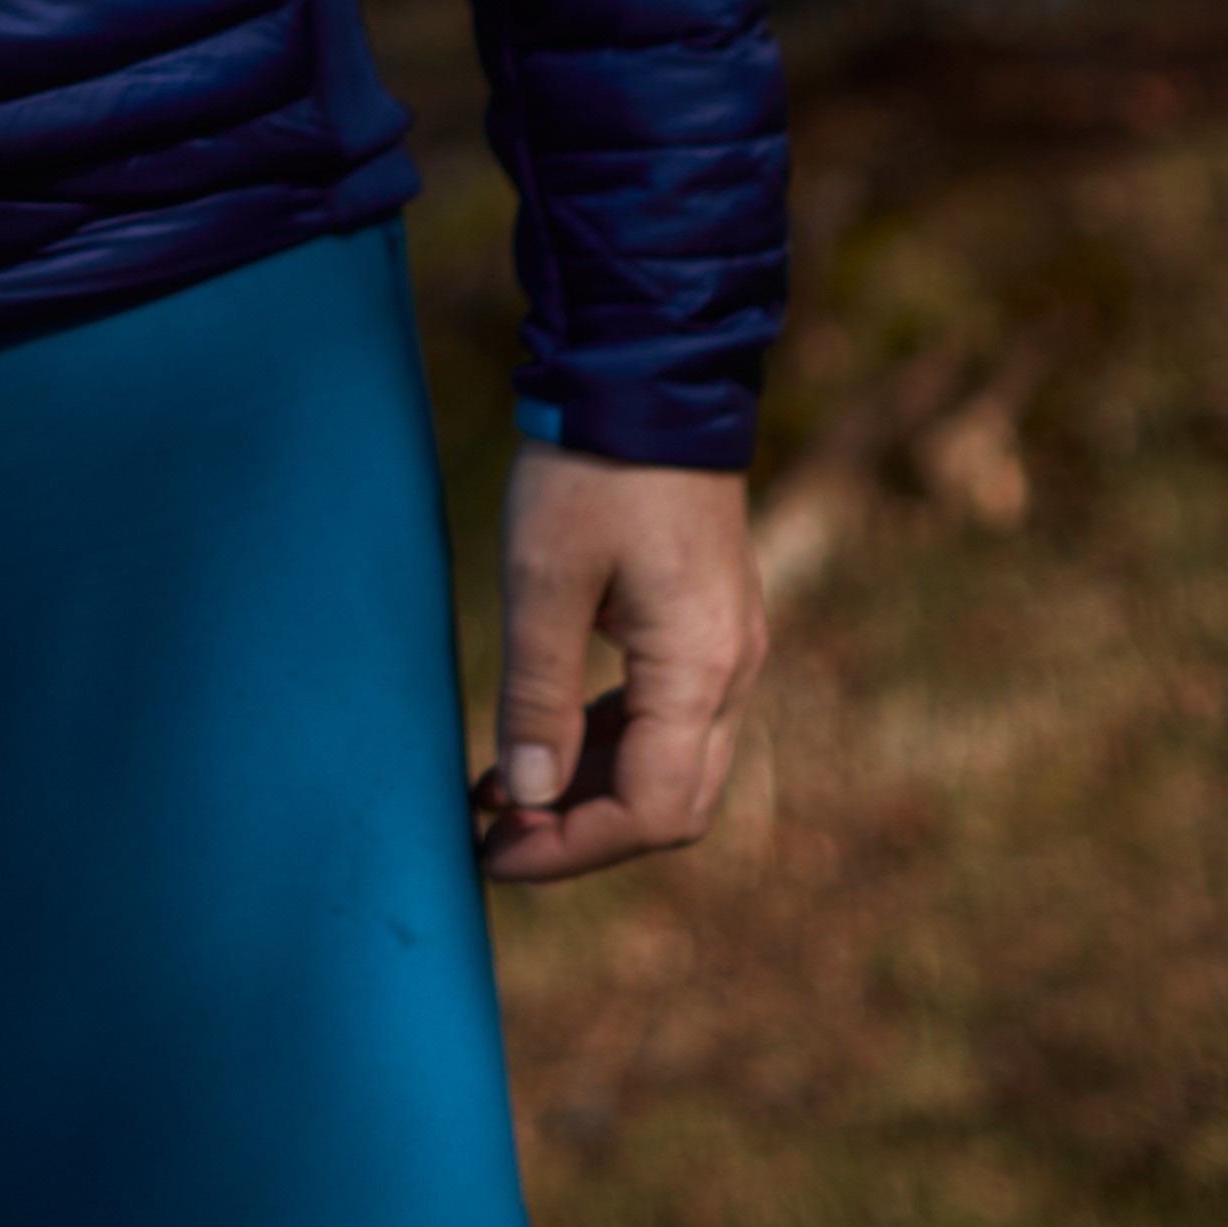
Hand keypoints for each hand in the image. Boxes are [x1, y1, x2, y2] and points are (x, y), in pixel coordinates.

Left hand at [472, 444, 766, 887]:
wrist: (649, 373)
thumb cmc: (593, 467)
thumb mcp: (545, 578)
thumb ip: (537, 695)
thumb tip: (526, 797)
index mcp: (700, 667)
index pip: (651, 812)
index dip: (571, 848)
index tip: (495, 853)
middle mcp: (733, 671)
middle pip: (671, 803)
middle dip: (582, 833)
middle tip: (494, 838)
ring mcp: (728, 648)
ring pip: (671, 765)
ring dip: (590, 791)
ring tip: (500, 793)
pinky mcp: (709, 626)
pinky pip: (667, 718)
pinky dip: (606, 744)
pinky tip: (541, 741)